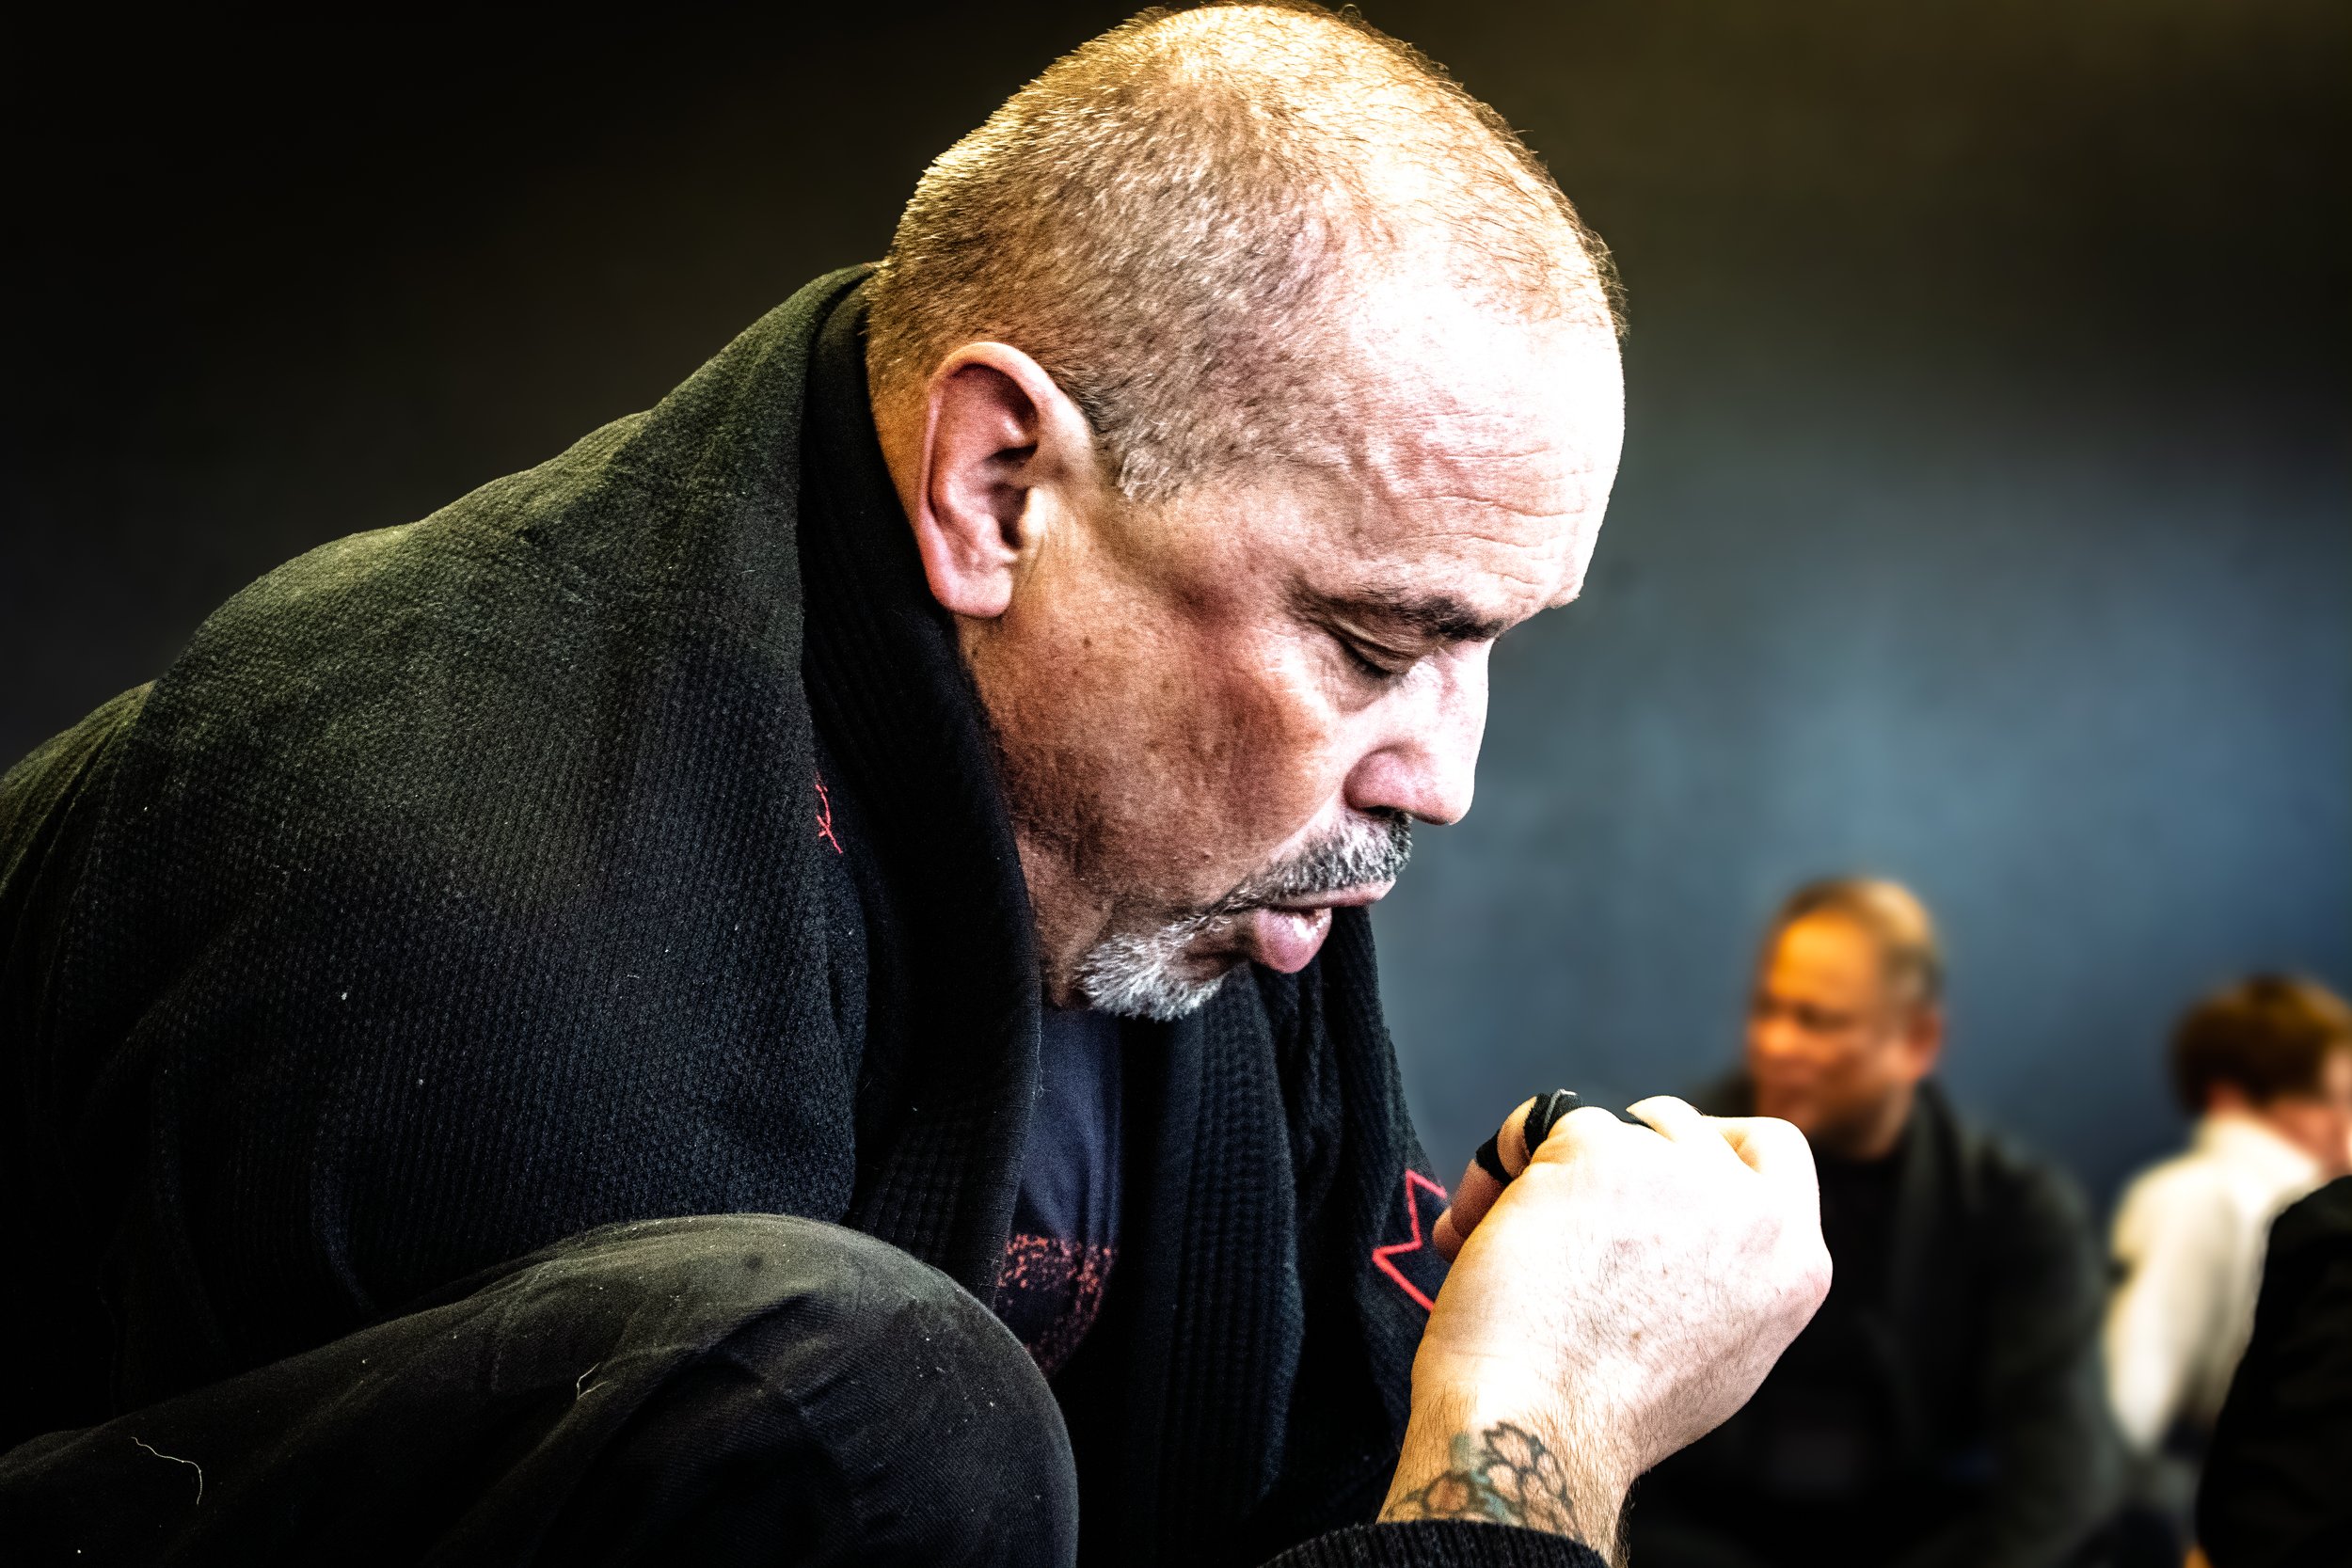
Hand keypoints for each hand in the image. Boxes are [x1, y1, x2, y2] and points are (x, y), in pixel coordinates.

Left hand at [1381, 1097, 1830, 1563]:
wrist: (1540, 1425)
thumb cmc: (1603, 1411)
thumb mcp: (1719, 1353)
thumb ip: (1723, 1277)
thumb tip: (1678, 1231)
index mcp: (1794, 1265)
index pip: (1775, 1151)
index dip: (1713, 1140)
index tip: (1662, 1155)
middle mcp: (1753, 1211)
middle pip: (1682, 1124)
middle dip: (1619, 1150)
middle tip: (1569, 1198)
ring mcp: (1680, 1173)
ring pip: (1603, 1126)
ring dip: (1551, 1171)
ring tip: (1507, 1238)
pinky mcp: (1601, 1150)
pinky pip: (1535, 1126)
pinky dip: (1497, 1166)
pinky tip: (1473, 1226)